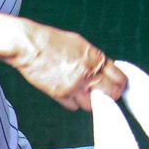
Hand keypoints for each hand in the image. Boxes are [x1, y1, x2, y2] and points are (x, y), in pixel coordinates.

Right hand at [0, 13, 126, 110]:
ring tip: (82, 92)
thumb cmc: (51, 41)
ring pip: (93, 105)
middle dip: (109, 95)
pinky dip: (73, 102)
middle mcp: (88, 73)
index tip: (116, 86)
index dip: (119, 84)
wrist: (28, 45)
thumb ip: (94, 58)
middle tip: (103, 94)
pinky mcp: (61, 94)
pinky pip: (74, 107)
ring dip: (89, 100)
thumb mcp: (79, 44)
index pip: (120, 78)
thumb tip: (105, 70)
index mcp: (95, 58)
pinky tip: (67, 92)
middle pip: (111, 94)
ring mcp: (75, 85)